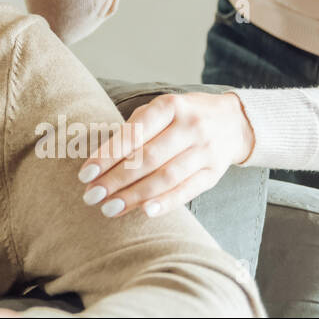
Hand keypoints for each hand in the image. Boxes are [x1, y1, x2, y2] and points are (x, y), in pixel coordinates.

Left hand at [75, 92, 255, 218]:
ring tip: (109, 208)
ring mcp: (205, 150)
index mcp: (169, 106)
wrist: (233, 122)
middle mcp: (190, 126)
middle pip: (147, 158)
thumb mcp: (158, 111)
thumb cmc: (181, 117)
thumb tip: (98, 163)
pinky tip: (144, 212)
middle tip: (91, 196)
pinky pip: (187, 190)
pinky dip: (165, 203)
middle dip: (115, 180)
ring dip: (134, 196)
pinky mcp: (214, 172)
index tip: (85, 174)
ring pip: (165, 177)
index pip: (133, 134)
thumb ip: (133, 132)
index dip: (107, 155)